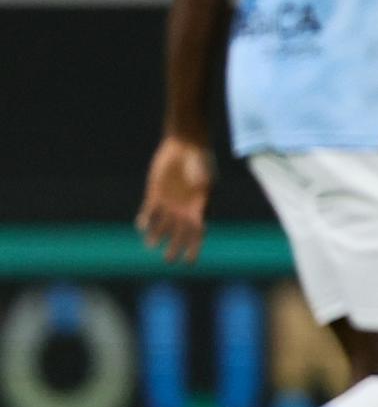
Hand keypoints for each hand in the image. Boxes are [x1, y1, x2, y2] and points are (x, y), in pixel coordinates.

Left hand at [136, 137, 212, 263]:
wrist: (185, 143)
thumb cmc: (200, 158)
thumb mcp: (205, 174)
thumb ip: (202, 191)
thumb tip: (202, 206)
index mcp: (199, 208)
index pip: (197, 234)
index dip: (194, 249)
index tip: (189, 263)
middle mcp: (183, 210)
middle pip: (179, 235)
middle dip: (175, 249)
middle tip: (169, 261)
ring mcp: (168, 203)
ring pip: (161, 227)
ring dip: (157, 236)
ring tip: (152, 244)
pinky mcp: (154, 195)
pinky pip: (148, 213)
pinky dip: (144, 220)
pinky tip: (141, 225)